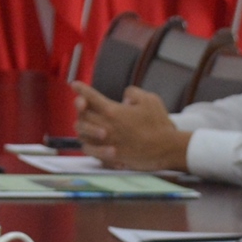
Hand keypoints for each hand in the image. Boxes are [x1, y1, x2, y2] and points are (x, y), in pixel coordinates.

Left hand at [72, 83, 190, 172]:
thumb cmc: (159, 124)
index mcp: (113, 111)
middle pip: (82, 114)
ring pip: (81, 132)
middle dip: (80, 106)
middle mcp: (105, 126)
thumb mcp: (150, 99)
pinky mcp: (108, 156)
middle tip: (82, 103)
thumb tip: (124, 98)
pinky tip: (90, 140)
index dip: (81, 89)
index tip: (75, 85)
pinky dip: (87, 143)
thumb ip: (133, 93)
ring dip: (82, 125)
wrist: (167, 149)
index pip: (91, 97)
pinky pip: (88, 149)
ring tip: (85, 121)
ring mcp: (105, 142)